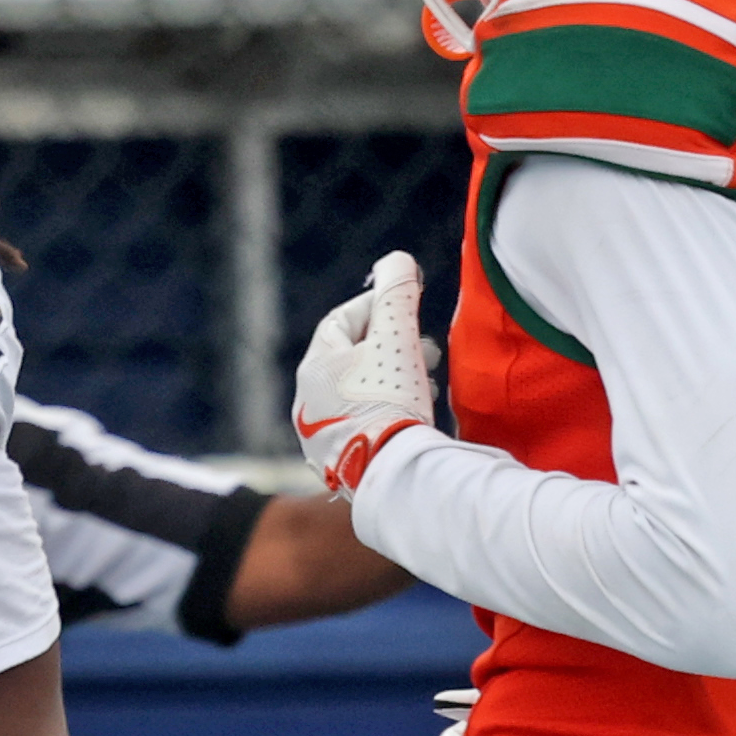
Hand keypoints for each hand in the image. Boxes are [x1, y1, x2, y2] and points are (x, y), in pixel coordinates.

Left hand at [288, 250, 430, 496]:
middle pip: (352, 358)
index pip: (343, 320)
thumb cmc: (390, 400)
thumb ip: (397, 293)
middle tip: (427, 349)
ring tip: (427, 382)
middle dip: (393, 346)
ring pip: (359, 392)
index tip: (409, 303)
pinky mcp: (339, 461)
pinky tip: (413, 415)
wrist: (389, 474)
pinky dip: (389, 409)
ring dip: (394, 379)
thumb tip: (397, 261)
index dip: (378, 306)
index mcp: (314, 366)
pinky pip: (364, 422)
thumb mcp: (396, 336)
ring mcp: (320, 434)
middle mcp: (308, 401)